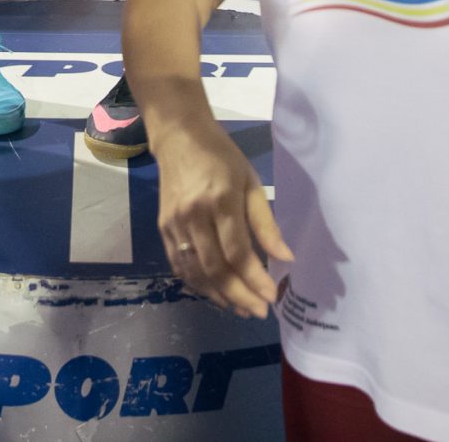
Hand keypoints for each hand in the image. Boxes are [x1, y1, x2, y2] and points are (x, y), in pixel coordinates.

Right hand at [152, 118, 291, 316]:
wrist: (179, 137)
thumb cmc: (222, 157)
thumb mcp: (251, 183)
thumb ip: (266, 223)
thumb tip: (285, 258)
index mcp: (220, 200)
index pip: (238, 252)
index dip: (255, 279)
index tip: (272, 297)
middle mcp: (194, 216)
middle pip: (216, 268)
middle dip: (240, 295)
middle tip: (259, 312)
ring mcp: (174, 224)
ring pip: (196, 273)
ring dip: (220, 296)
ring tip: (241, 309)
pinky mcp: (163, 229)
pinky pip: (180, 266)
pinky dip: (198, 285)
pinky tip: (216, 294)